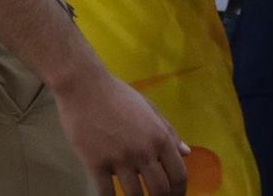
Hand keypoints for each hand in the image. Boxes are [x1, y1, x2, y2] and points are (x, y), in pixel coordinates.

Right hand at [52, 70, 188, 195]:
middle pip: (160, 191)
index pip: (178, 175)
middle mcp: (143, 150)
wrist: (85, 87)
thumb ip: (169, 132)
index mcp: (160, 136)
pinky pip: (107, 194)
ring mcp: (120, 159)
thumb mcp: (150, 108)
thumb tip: (187, 152)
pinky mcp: (96, 164)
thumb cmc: (118, 95)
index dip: (179, 192)